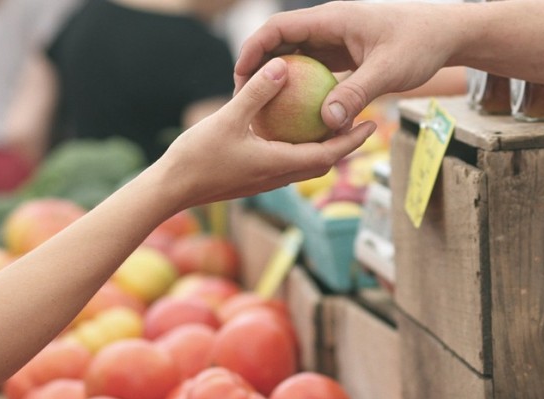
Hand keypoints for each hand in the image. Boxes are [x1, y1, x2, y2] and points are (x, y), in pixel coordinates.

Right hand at [155, 56, 376, 211]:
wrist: (171, 189)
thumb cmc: (197, 157)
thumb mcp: (228, 118)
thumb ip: (257, 92)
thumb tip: (282, 65)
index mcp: (279, 165)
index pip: (329, 155)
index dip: (353, 140)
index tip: (372, 124)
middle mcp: (278, 176)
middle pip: (323, 162)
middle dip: (345, 145)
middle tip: (362, 122)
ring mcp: (265, 180)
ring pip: (305, 165)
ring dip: (323, 148)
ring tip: (332, 124)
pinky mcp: (253, 178)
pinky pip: (286, 163)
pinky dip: (299, 148)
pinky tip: (291, 129)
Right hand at [234, 1, 460, 131]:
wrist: (446, 35)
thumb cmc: (420, 45)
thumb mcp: (388, 71)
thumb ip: (356, 94)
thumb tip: (327, 122)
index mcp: (332, 19)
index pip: (279, 28)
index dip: (254, 49)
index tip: (240, 76)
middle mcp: (329, 26)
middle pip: (281, 42)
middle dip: (259, 67)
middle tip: (244, 99)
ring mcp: (337, 40)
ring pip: (297, 57)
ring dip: (280, 80)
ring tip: (264, 110)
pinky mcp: (346, 54)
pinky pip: (316, 70)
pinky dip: (304, 88)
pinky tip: (297, 116)